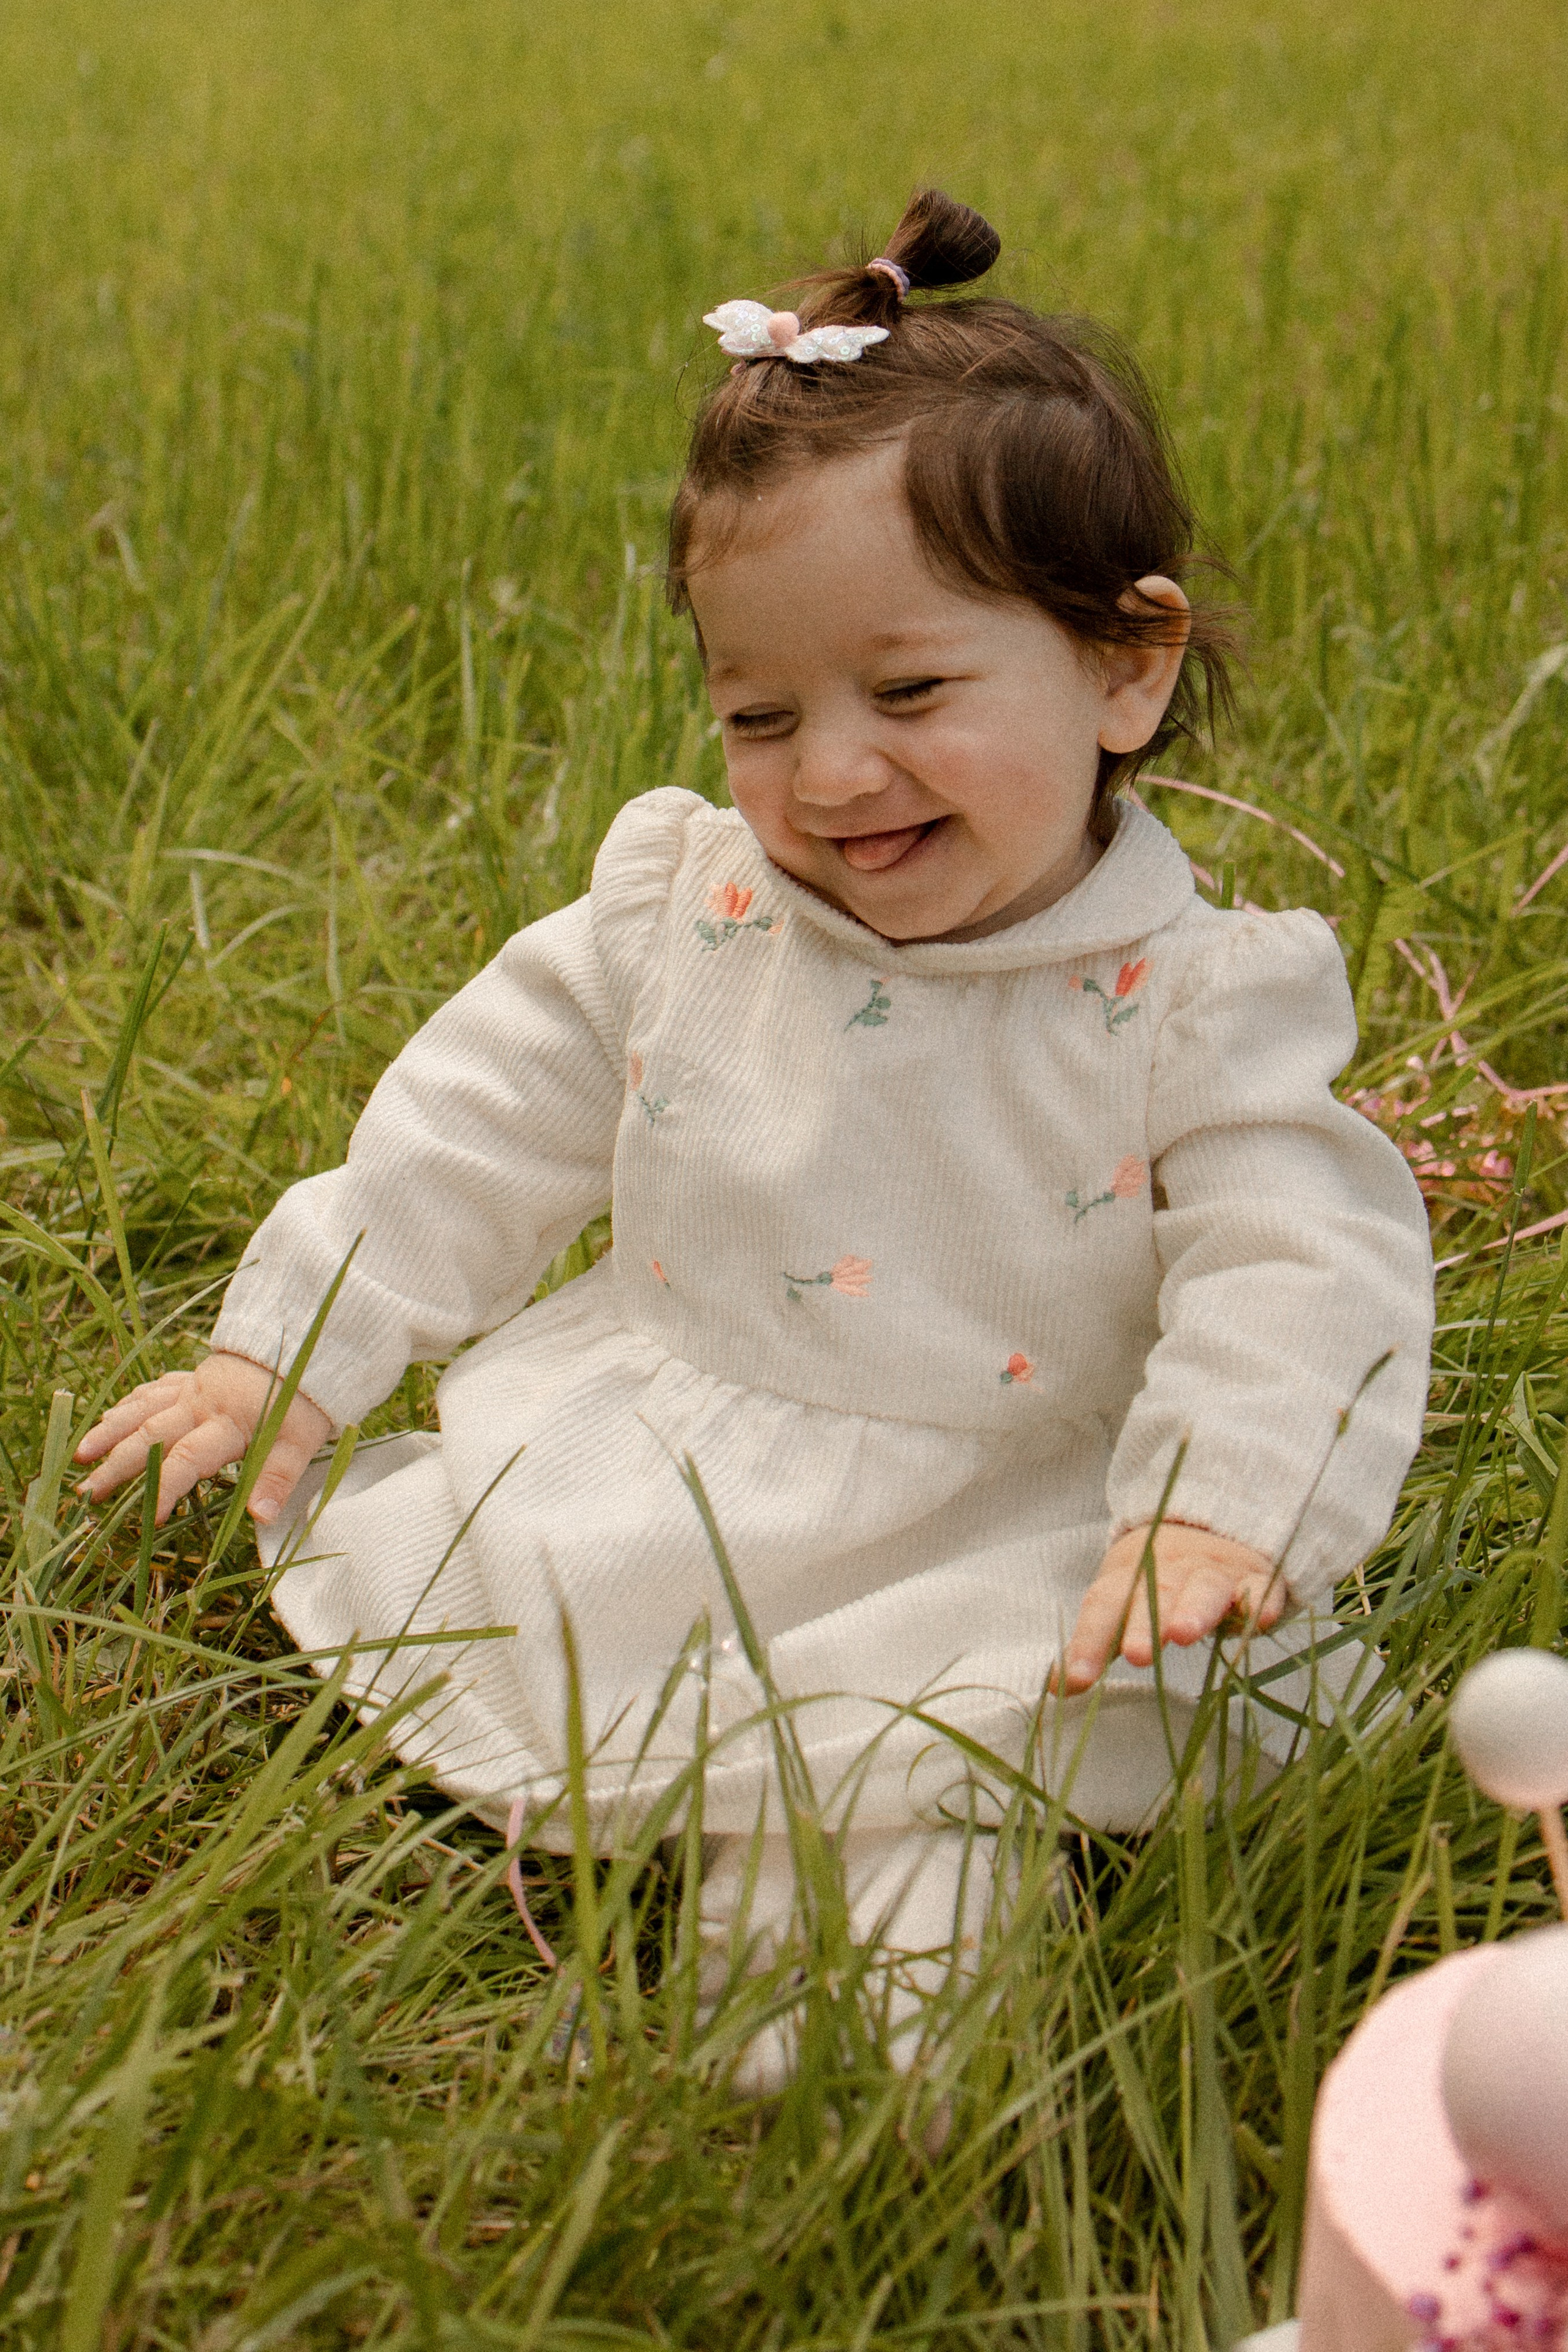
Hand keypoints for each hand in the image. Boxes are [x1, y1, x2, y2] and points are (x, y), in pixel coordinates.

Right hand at [75, 1353, 331, 1527]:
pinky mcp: (196, 1377)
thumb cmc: (306, 1398)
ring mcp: (194, 1388)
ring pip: (142, 1409)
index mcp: (227, 1423)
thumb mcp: (301, 1440)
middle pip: (150, 1436)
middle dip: (116, 1466)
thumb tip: (261, 1516)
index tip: (148, 1518)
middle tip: (87, 1492)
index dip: (165, 1489)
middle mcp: (201, 1404)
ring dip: (110, 1431)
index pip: (187, 1460)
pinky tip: (111, 1417)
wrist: (307, 1342)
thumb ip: (278, 1478)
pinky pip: (154, 1390)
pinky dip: (130, 1404)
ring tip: (81, 1455)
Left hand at [1049, 1521, 1283, 1695]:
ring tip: (1184, 1634)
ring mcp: (1216, 1572)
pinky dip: (1260, 1601)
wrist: (1208, 1529)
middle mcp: (1171, 1570)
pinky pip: (1261, 1588)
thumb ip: (1092, 1645)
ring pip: (1205, 1587)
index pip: (1103, 1606)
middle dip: (1145, 1623)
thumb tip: (1054, 1688)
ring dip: (1194, 1609)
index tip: (1076, 1679)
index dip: (1088, 1642)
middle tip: (1136, 1655)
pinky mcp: (1257, 1578)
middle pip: (1156, 1594)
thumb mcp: (1120, 1606)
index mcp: (1129, 1578)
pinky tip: (1260, 1620)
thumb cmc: (1155, 1582)